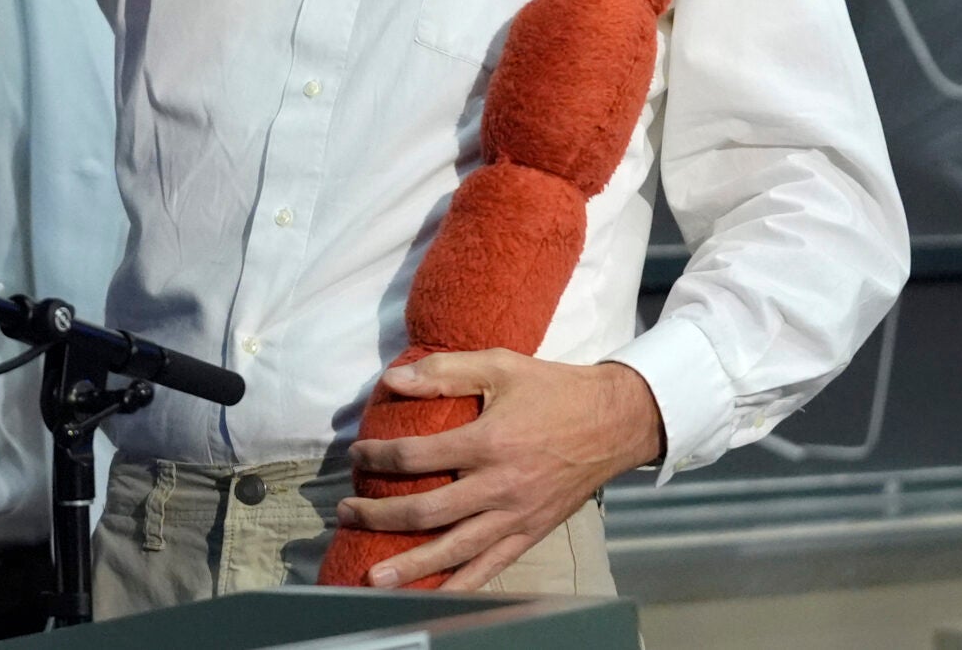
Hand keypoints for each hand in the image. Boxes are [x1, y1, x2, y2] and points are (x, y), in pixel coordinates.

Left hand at [336, 352, 663, 590]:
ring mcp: (516, 516)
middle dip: (379, 516)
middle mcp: (499, 486)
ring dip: (411, 566)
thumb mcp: (500, 365)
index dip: (377, 458)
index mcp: (489, 442)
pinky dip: (460, 585)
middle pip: (427, 512)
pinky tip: (433, 596)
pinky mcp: (531, 534)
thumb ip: (446, 370)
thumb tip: (393, 379)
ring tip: (374, 578)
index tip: (357, 455)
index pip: (416, 457)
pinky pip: (490, 567)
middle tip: (347, 514)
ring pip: (455, 550)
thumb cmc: (554, 390)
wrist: (614, 422)